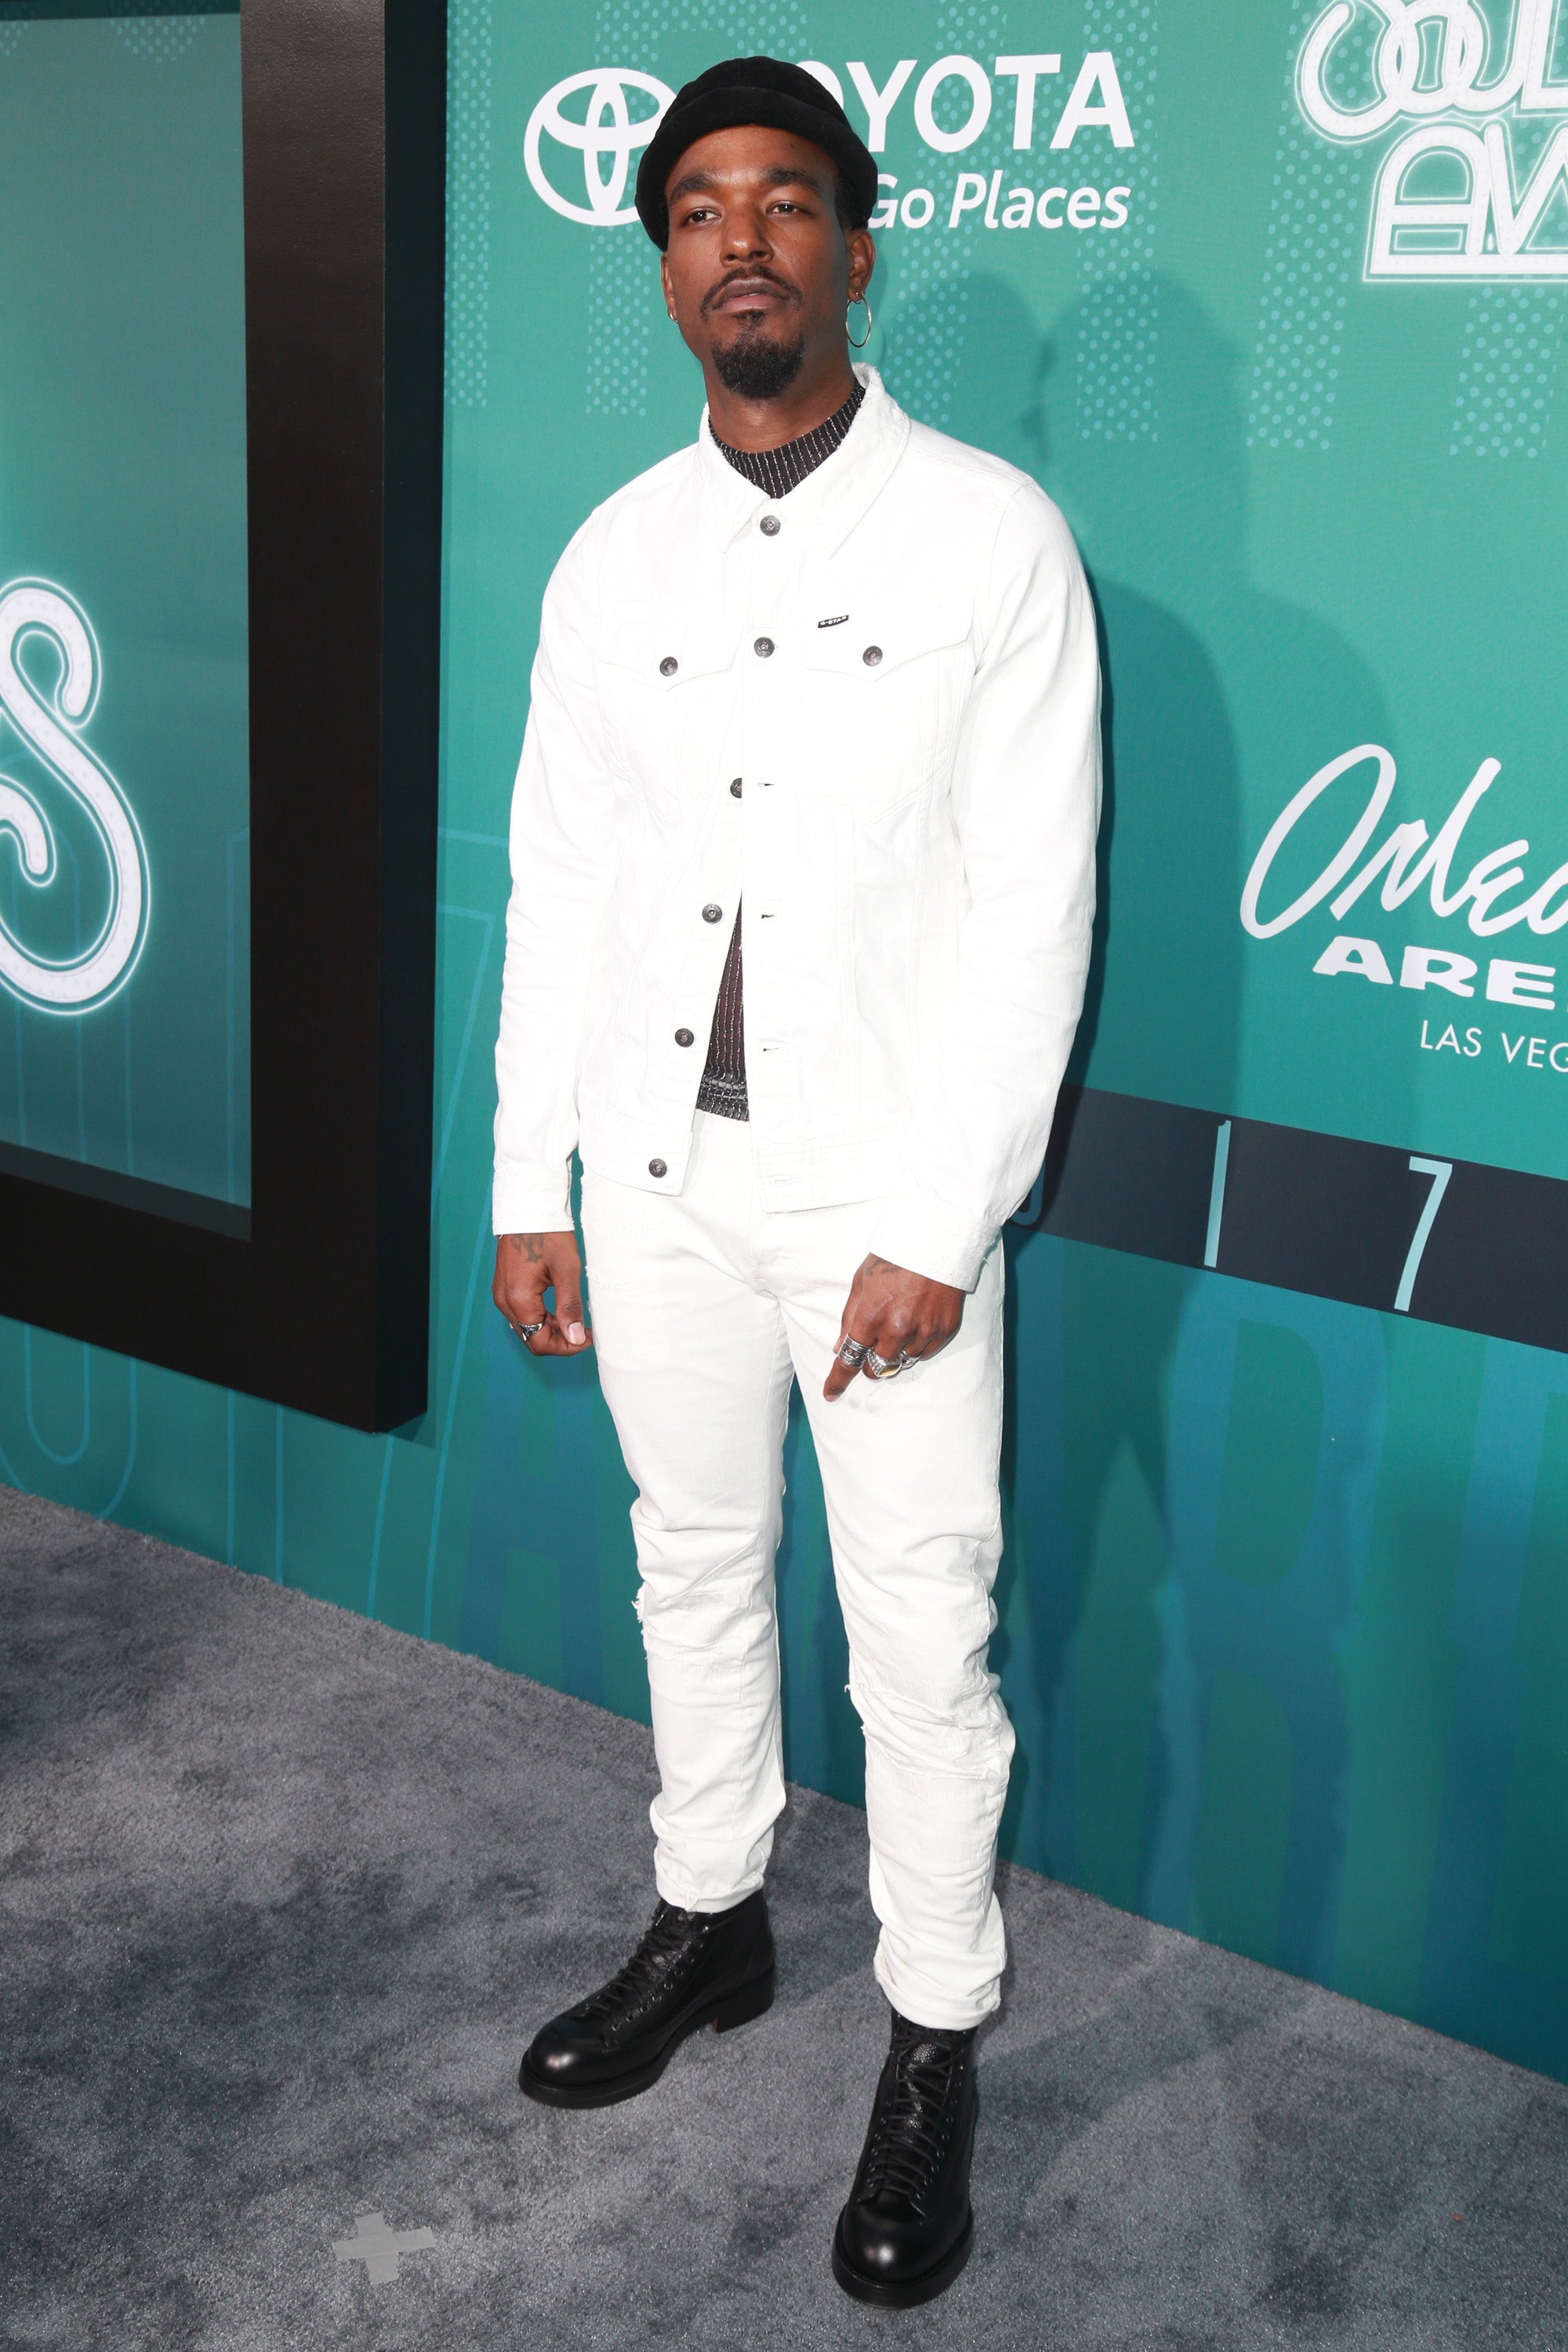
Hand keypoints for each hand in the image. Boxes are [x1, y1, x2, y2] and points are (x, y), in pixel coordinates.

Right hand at [492, 1232, 590, 1355]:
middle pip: (532, 1338)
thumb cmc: (548, 1234)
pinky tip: (560, 1308)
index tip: (587, 1338)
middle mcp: (504, 1301)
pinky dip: (541, 1317)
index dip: (566, 1347)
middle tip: (586, 1330)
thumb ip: (570, 1307)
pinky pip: (522, 1313)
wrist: (527, 1208)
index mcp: (518, 1300)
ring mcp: (501, 1294)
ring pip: (527, 1327)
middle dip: (560, 1340)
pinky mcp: (504, 1287)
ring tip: (576, 1318)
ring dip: (551, 1329)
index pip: (539, 1343)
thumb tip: (576, 1338)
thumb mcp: (566, 1270)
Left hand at [823, 1255, 963, 1400]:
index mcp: (872, 1315)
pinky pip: (924, 1354)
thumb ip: (849, 1317)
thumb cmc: (894, 1258)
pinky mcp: (944, 1331)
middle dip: (868, 1365)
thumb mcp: (861, 1281)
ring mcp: (923, 1331)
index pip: (850, 1359)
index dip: (838, 1380)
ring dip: (894, 1354)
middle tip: (871, 1349)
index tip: (831, 1393)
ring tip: (898, 1328)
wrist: (937, 1241)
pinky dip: (915, 1347)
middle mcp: (897, 1328)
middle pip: (876, 1369)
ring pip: (901, 1363)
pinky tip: (916, 1324)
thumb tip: (839, 1347)